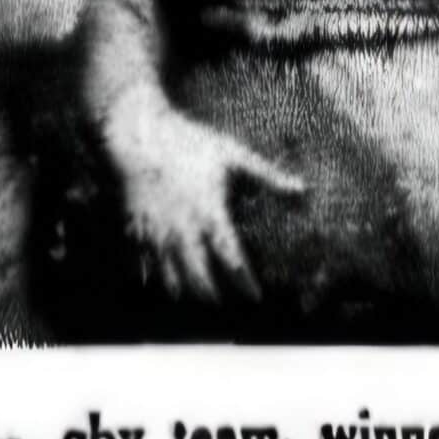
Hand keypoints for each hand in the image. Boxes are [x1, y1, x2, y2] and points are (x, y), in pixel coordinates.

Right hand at [108, 96, 306, 306]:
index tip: (255, 297)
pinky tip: (160, 283)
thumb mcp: (232, 154)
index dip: (244, 282)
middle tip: (222, 304)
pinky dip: (154, 278)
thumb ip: (267, 175)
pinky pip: (144, 267)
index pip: (232, 259)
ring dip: (185, 291)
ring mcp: (157, 234)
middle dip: (212, 295)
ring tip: (196, 298)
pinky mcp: (136, 230)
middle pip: (199, 278)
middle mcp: (183, 230)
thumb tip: (302, 189)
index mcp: (210, 214)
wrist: (140, 135)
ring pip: (170, 278)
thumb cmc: (191, 142)